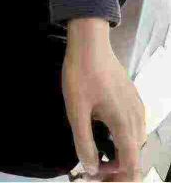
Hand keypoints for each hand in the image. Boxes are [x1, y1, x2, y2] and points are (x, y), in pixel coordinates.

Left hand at [62, 30, 146, 181]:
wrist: (90, 43)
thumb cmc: (81, 74)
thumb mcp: (76, 111)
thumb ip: (84, 143)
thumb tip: (92, 169)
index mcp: (125, 124)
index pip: (131, 167)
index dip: (115, 179)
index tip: (94, 177)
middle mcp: (137, 119)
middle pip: (133, 157)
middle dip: (114, 170)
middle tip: (89, 169)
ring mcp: (137, 108)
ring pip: (133, 143)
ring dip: (118, 155)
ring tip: (94, 154)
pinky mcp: (132, 99)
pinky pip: (132, 128)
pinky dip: (120, 139)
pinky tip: (103, 134)